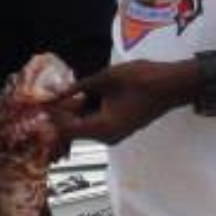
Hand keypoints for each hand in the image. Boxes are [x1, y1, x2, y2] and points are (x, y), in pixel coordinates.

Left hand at [52, 59, 188, 145]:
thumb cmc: (142, 79)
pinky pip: (95, 123)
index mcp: (103, 127)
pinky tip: (82, 95)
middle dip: (61, 113)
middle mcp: (107, 137)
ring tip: (65, 92)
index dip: (52, 115)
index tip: (42, 100)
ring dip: (73, 111)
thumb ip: (79, 86)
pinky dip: (86, 111)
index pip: (66, 128)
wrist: (173, 85)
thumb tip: (56, 93)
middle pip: (74, 130)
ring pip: (84, 126)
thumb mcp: (106, 78)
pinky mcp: (118, 128)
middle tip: (51, 94)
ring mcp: (113, 135)